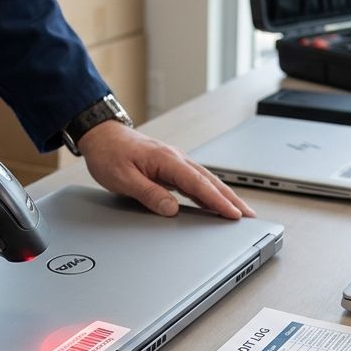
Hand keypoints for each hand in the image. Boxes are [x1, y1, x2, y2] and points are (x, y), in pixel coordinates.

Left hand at [80, 121, 254, 218]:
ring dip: (224, 195)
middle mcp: (175, 159)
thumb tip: (170, 209)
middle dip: (231, 199)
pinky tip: (215, 202)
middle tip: (248, 215)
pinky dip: (209, 192)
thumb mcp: (123, 179)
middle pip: (210, 181)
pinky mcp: (171, 167)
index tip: (232, 214)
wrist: (101, 135)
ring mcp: (175, 162)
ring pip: (205, 180)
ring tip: (239, 211)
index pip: (198, 184)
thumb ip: (148, 194)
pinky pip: (195, 180)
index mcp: (167, 160)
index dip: (217, 201)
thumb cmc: (109, 153)